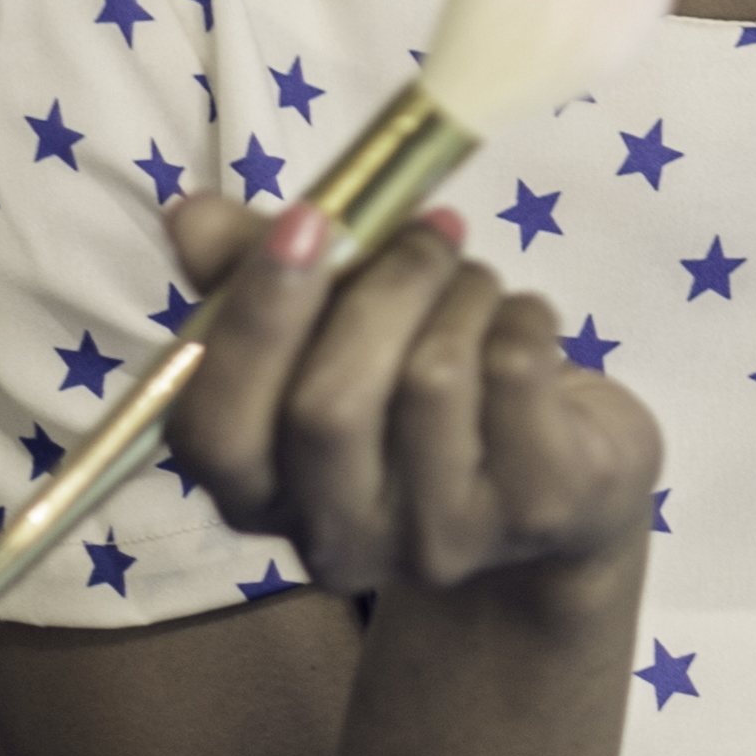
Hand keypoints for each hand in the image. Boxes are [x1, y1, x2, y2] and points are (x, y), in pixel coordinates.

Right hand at [156, 194, 663, 597]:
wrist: (563, 481)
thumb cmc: (421, 390)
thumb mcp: (335, 329)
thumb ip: (255, 274)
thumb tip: (192, 217)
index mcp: (262, 495)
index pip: (214, 432)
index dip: (253, 323)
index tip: (303, 220)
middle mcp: (338, 538)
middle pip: (327, 408)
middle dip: (381, 288)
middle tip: (428, 230)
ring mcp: (441, 539)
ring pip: (431, 379)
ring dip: (461, 295)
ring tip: (476, 288)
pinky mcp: (538, 511)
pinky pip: (516, 373)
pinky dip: (524, 317)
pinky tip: (526, 329)